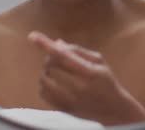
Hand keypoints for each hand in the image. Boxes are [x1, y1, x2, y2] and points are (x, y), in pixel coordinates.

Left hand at [28, 31, 144, 124]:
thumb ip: (78, 51)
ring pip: (45, 79)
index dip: (47, 45)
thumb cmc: (106, 81)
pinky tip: (53, 82)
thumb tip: (57, 43)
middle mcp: (78, 87)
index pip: (64, 56)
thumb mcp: (99, 62)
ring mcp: (69, 100)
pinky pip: (43, 93)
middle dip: (50, 58)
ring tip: (54, 69)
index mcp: (90, 72)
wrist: (112, 109)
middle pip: (52, 66)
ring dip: (45, 71)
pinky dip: (43, 84)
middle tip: (55, 57)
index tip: (33, 36)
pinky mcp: (62, 108)